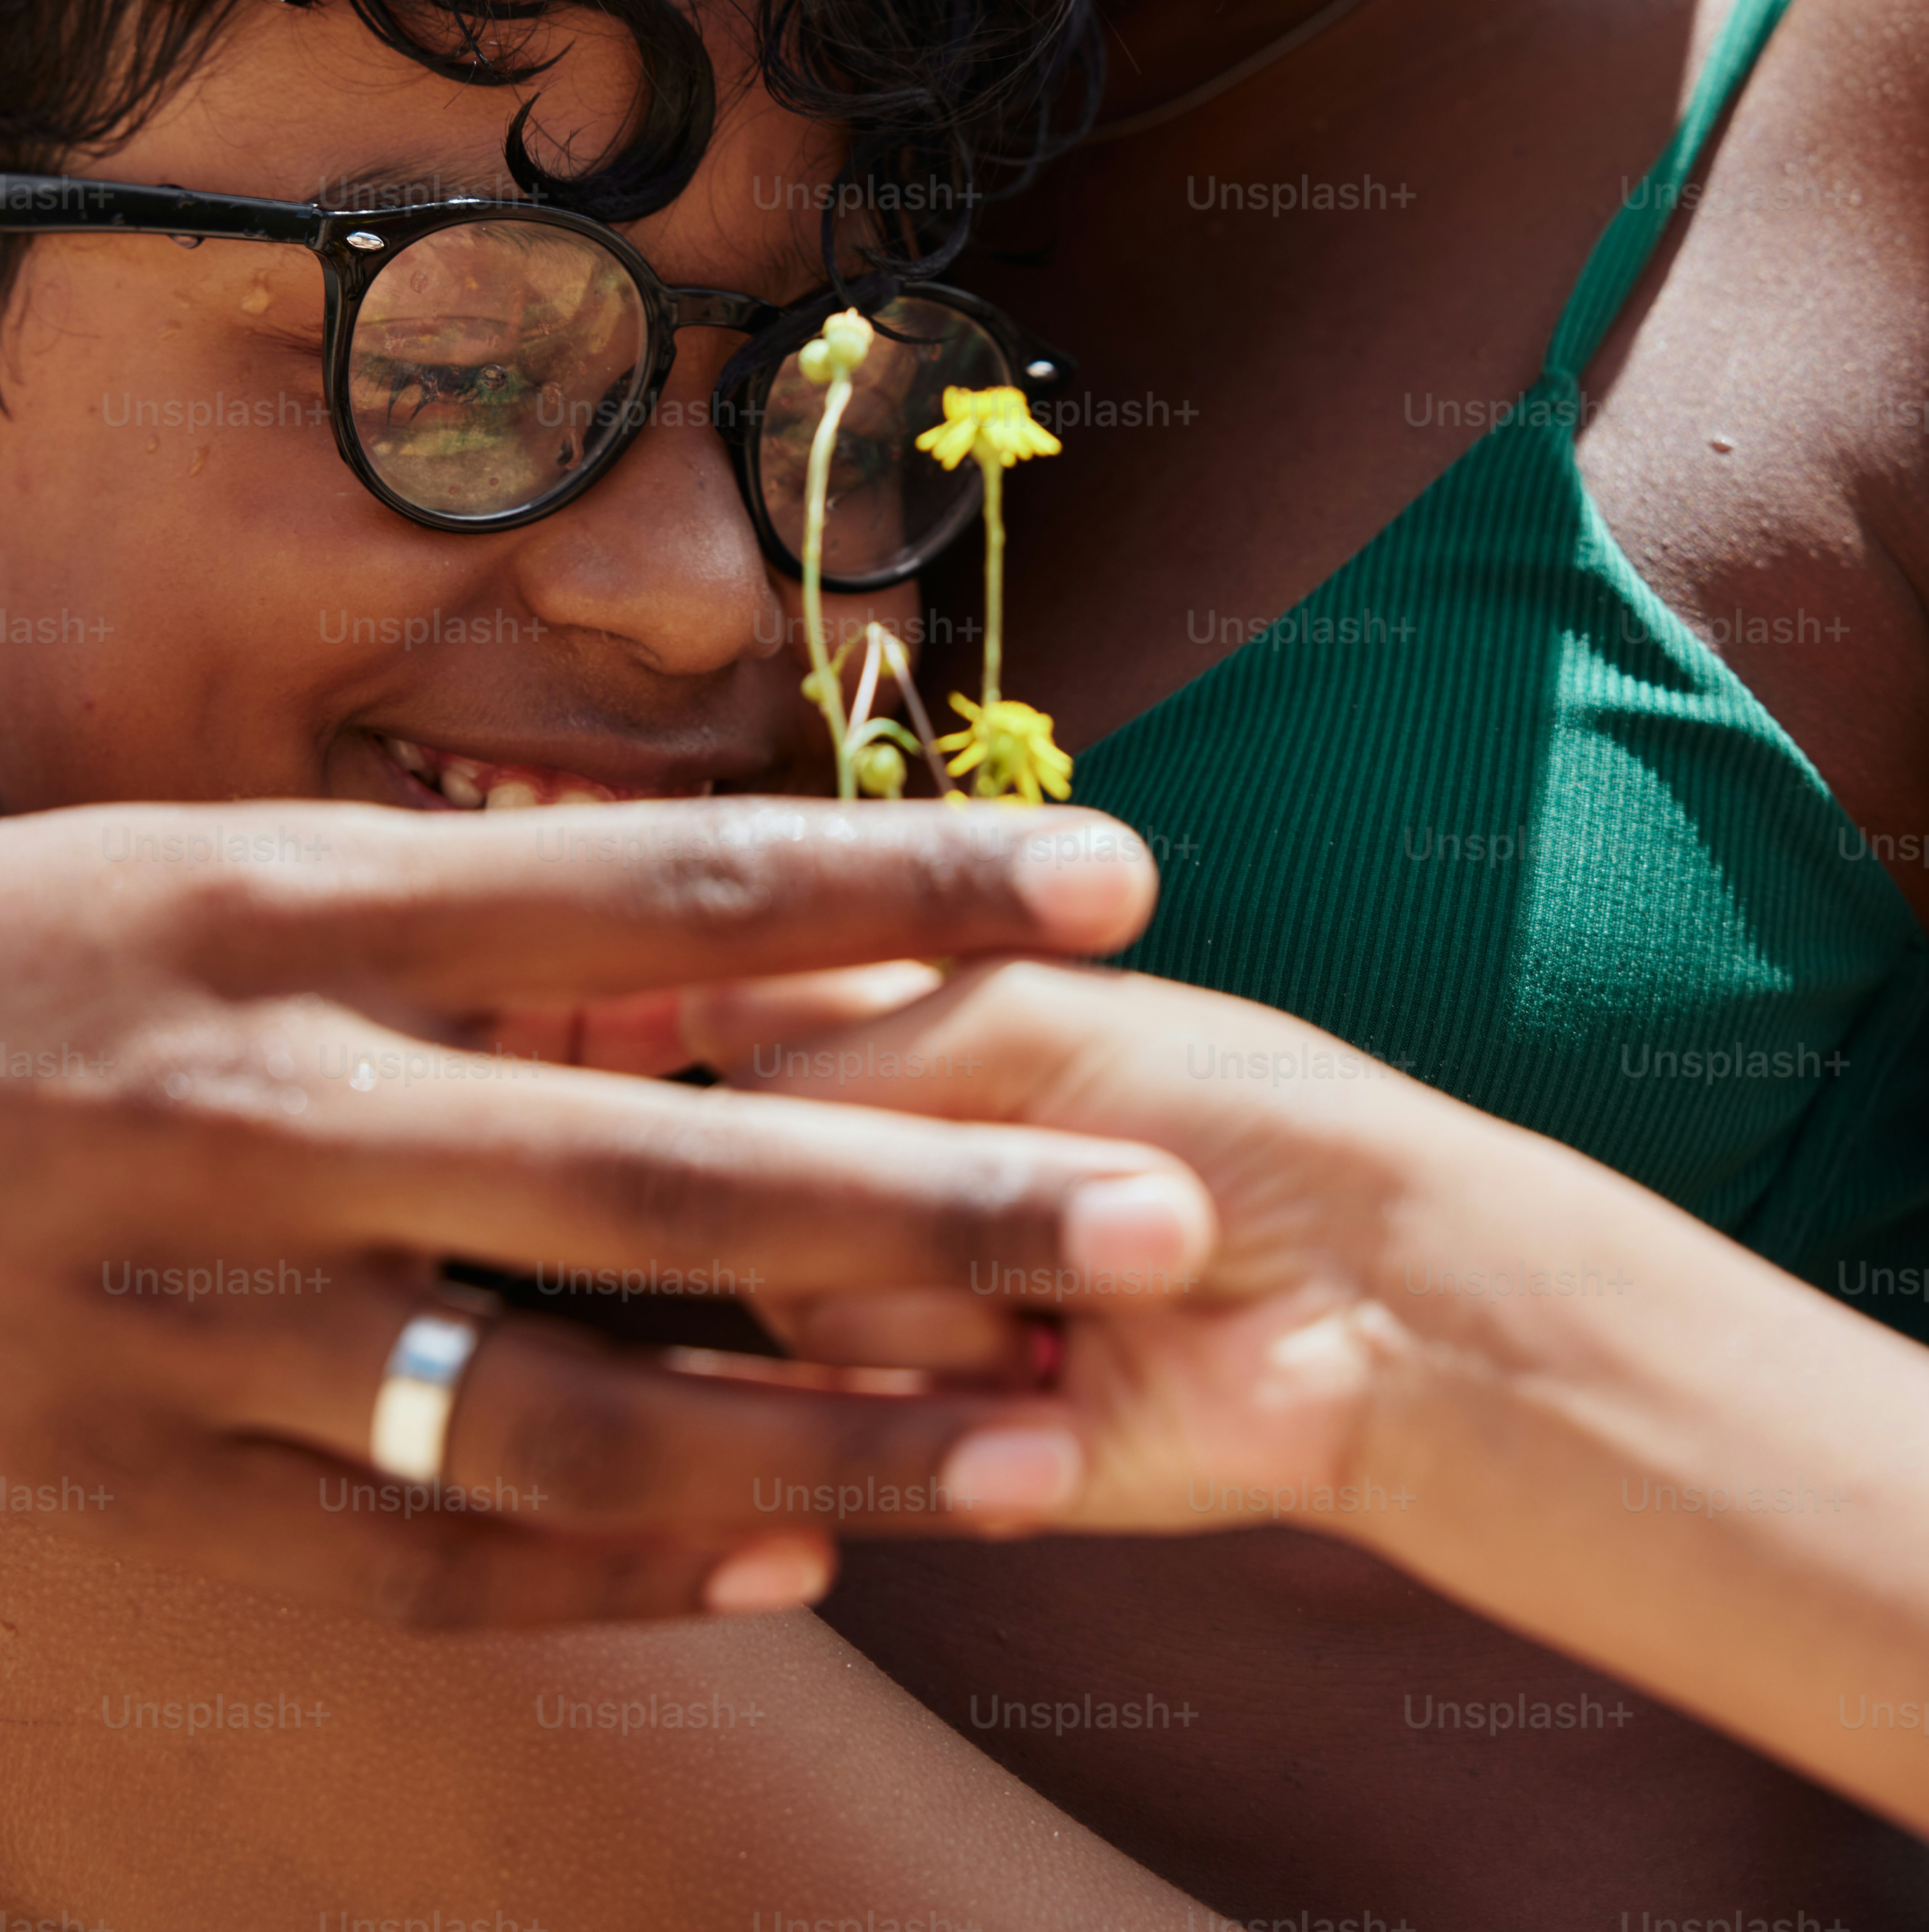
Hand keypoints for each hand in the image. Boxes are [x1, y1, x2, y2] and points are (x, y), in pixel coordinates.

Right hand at [0, 801, 1218, 1625]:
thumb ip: (432, 920)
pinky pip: (436, 1553)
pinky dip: (630, 1559)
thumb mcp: (195, 879)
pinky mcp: (157, 1503)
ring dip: (832, 1430)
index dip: (903, 889)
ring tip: (1047, 1444)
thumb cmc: (18, 974)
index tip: (1118, 885)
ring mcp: (204, 1332)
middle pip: (663, 1169)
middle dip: (936, 1193)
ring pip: (578, 1404)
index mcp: (283, 918)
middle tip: (1166, 1209)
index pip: (662, 889)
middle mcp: (266, 1116)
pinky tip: (800, 1550)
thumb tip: (701, 936)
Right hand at [721, 958, 1591, 1533]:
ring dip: (954, 1284)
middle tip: (1083, 1169)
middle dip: (908, 1167)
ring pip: (788, 1287)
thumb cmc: (1230, 1113)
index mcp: (895, 1033)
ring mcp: (890, 1302)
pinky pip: (846, 1415)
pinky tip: (1065, 1382)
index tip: (851, 1041)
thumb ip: (833, 1037)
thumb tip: (683, 1049)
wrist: (1368, 1302)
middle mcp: (874, 1162)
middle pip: (740, 1157)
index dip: (760, 1023)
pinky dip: (959, 1393)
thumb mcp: (1025, 1016)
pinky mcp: (918, 1436)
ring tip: (1091, 1289)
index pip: (734, 1007)